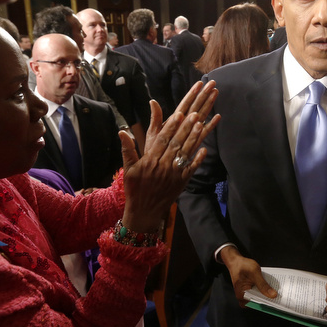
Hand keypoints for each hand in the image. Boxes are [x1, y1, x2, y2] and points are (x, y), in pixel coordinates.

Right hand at [120, 81, 220, 233]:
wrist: (144, 212)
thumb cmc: (134, 189)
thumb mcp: (128, 169)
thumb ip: (128, 150)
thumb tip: (122, 132)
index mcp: (150, 161)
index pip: (162, 140)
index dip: (170, 127)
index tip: (178, 114)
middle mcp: (163, 166)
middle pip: (176, 143)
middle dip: (185, 128)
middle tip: (194, 114)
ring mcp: (174, 174)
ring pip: (184, 153)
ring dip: (193, 139)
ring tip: (201, 125)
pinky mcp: (181, 182)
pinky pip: (191, 169)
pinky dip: (198, 159)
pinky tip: (204, 149)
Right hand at [220, 246, 276, 306]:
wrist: (235, 260)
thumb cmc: (242, 265)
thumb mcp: (254, 274)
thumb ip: (263, 285)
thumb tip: (272, 295)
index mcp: (242, 294)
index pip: (255, 304)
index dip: (266, 304)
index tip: (275, 302)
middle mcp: (243, 296)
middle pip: (257, 302)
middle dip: (266, 300)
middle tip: (275, 296)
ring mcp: (245, 293)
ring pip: (257, 298)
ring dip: (265, 295)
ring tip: (272, 291)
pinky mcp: (248, 289)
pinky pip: (257, 293)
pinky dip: (262, 291)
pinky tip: (268, 287)